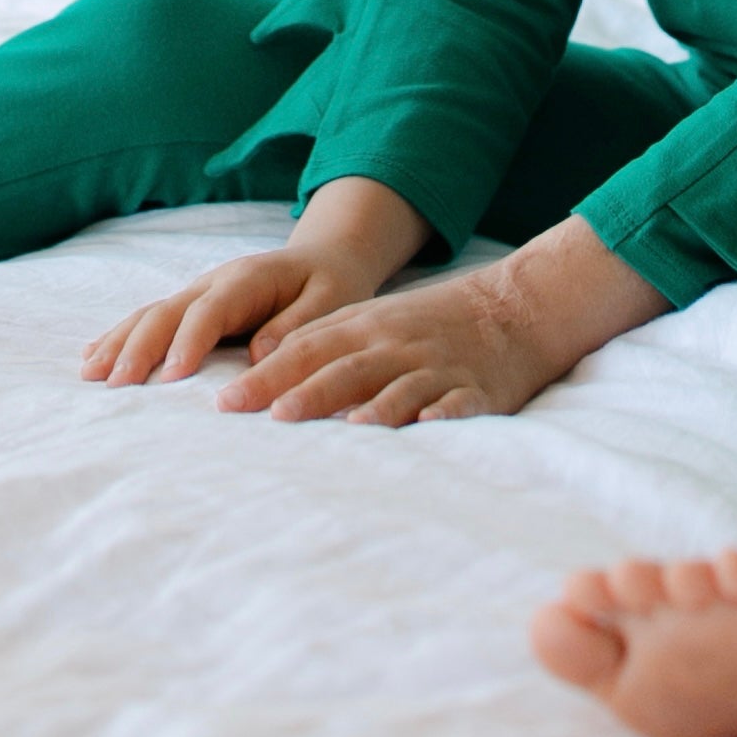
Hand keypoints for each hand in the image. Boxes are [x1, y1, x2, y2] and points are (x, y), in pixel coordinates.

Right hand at [80, 241, 380, 386]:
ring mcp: (198, 293)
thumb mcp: (331, 301)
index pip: (211, 310)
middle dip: (140, 346)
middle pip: (169, 311)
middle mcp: (215, 282)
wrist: (326, 260)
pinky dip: (121, 337)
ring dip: (119, 342)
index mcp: (249, 279)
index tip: (172, 376)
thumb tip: (259, 354)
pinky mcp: (191, 307)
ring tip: (90, 375)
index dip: (190, 341)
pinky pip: (149, 319)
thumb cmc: (330, 285)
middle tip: (116, 385)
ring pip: (150, 313)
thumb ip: (297, 325)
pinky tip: (92, 358)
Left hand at [214, 216, 670, 425]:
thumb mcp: (375, 324)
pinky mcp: (476, 392)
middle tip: (267, 416)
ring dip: (367, 404)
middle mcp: (396, 346)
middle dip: (304, 391)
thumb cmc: (429, 326)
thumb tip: (258, 381)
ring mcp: (437, 368)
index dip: (266, 375)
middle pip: (344, 368)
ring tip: (339, 427)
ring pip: (397, 385)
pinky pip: (456, 403)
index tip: (224, 402)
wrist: (512, 308)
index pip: (307, 351)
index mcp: (366, 329)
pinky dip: (441, 413)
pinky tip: (426, 428)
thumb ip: (324, 348)